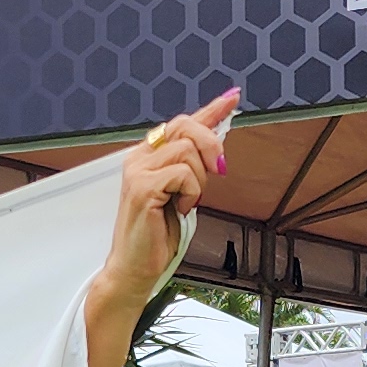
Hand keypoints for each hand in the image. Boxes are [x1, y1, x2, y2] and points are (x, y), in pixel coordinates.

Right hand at [85, 90, 239, 340]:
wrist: (134, 269)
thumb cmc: (156, 237)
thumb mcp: (182, 195)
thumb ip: (192, 169)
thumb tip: (216, 148)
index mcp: (147, 157)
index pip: (181, 124)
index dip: (210, 110)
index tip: (232, 98)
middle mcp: (139, 158)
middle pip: (185, 125)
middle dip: (210, 144)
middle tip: (216, 170)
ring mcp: (137, 171)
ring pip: (188, 150)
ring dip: (199, 180)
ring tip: (186, 202)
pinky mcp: (141, 187)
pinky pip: (183, 174)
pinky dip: (191, 193)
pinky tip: (179, 209)